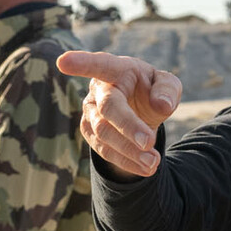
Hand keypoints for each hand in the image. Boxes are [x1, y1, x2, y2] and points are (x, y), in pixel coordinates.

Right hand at [56, 50, 181, 177]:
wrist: (142, 110)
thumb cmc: (152, 90)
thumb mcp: (167, 85)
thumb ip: (167, 90)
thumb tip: (162, 104)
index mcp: (116, 69)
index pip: (99, 64)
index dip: (81, 63)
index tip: (63, 62)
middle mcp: (98, 90)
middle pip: (107, 109)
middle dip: (128, 126)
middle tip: (149, 142)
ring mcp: (90, 112)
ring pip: (103, 134)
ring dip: (129, 150)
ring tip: (153, 162)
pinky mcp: (90, 133)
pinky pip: (104, 150)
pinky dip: (125, 161)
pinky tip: (145, 168)